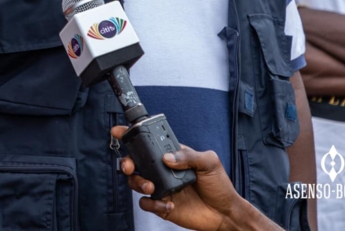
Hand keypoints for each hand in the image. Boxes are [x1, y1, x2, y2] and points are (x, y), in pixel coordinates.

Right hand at [112, 126, 268, 230]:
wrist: (225, 214)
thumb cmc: (219, 186)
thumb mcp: (209, 163)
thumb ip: (189, 156)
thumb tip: (167, 157)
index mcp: (172, 156)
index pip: (149, 144)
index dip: (132, 136)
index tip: (119, 131)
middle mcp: (163, 171)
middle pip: (136, 163)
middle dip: (127, 162)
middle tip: (130, 166)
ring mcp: (161, 188)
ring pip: (136, 182)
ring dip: (138, 183)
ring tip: (151, 186)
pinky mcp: (162, 205)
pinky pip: (146, 203)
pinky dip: (151, 203)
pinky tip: (168, 204)